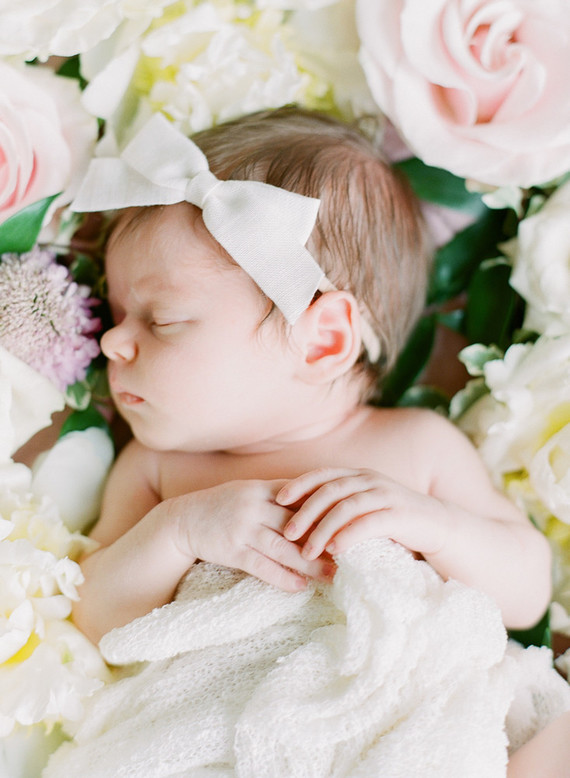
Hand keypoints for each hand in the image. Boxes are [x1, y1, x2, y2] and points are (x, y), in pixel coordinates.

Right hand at [171, 479, 334, 591]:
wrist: (182, 520)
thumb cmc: (223, 505)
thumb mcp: (249, 491)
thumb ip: (279, 495)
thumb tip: (317, 502)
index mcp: (261, 489)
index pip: (300, 496)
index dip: (325, 508)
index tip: (349, 520)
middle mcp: (253, 506)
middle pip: (296, 523)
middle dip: (324, 537)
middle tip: (350, 551)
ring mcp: (241, 528)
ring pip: (282, 547)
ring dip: (309, 562)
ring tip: (332, 574)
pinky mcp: (230, 550)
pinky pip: (260, 566)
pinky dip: (281, 577)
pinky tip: (300, 586)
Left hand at [276, 468, 449, 560]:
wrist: (437, 525)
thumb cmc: (393, 519)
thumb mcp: (363, 507)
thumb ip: (340, 506)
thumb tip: (302, 519)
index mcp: (358, 475)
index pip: (322, 475)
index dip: (298, 485)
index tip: (277, 500)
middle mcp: (369, 480)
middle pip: (329, 491)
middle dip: (305, 512)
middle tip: (286, 533)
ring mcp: (385, 495)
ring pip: (345, 507)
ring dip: (323, 529)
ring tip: (308, 551)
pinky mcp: (398, 514)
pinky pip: (368, 522)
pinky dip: (349, 535)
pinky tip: (335, 550)